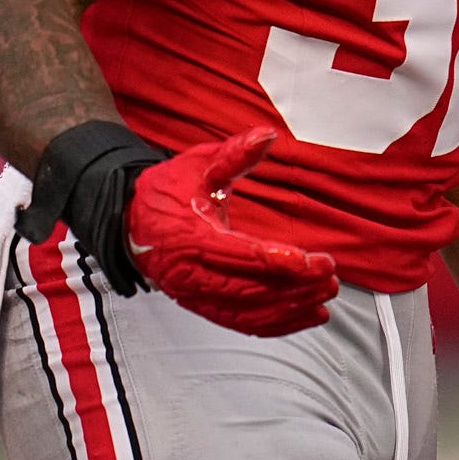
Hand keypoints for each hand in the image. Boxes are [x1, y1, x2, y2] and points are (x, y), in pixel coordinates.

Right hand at [128, 128, 339, 337]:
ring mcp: (195, 296)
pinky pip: (241, 323)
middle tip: (329, 279)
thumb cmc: (165, 193)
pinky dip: (275, 325)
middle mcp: (190, 274)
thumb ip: (234, 154)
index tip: (313, 262)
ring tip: (324, 301)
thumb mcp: (196, 166)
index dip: (280, 262)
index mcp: (190, 237)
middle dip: (294, 288)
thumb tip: (268, 134)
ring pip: (249, 313)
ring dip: (290, 310)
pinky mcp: (201, 308)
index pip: (241, 256)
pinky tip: (303, 317)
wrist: (129, 225)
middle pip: (250, 290)